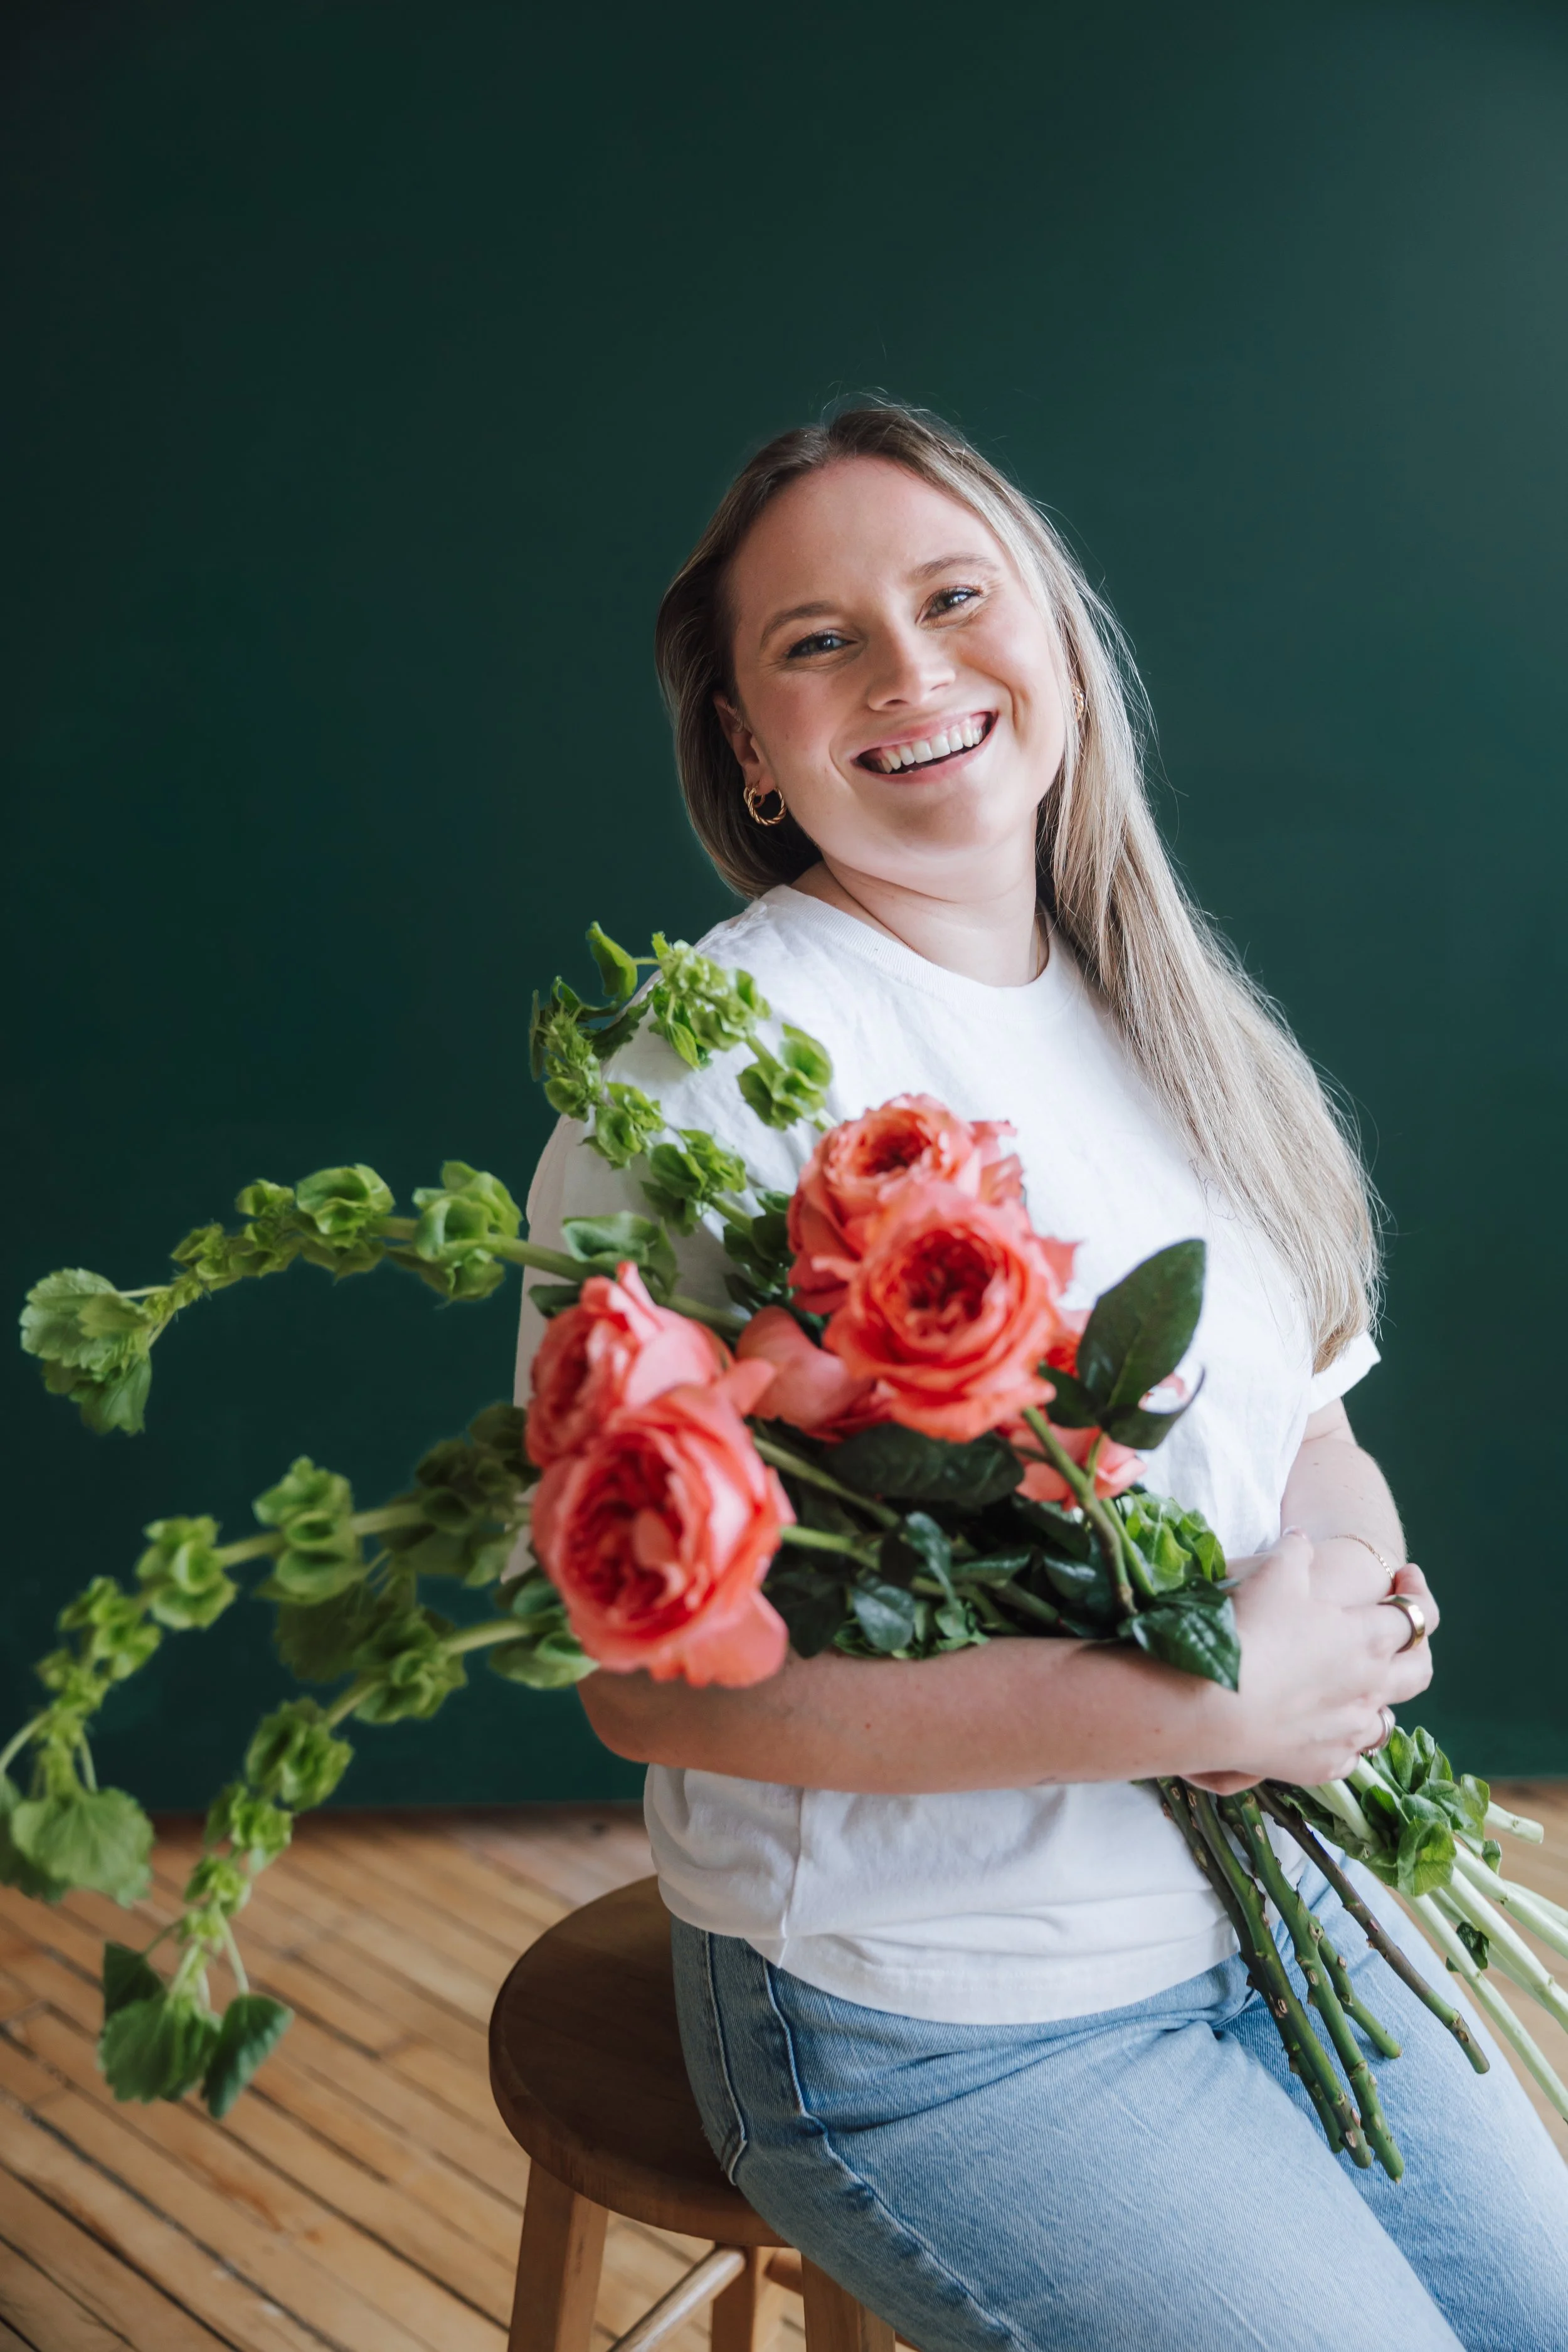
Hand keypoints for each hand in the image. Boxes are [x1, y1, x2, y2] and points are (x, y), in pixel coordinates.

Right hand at [1184, 1530, 1438, 1794]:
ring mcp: (1349, 1731)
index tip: (1407, 1578)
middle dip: (1418, 1649)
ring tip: (1355, 1685)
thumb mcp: (1272, 1573)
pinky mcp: (1323, 1764)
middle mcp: (1370, 1687)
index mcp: (1367, 1638)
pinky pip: (1349, 1754)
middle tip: (1403, 1635)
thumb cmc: (1249, 1630)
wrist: (1212, 1704)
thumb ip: (1294, 1552)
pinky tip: (1323, 1727)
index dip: (1417, 1592)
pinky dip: (1343, 1738)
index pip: (1416, 1615)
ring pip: (1386, 1719)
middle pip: (1419, 1671)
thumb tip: (1302, 1540)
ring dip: (1378, 1698)